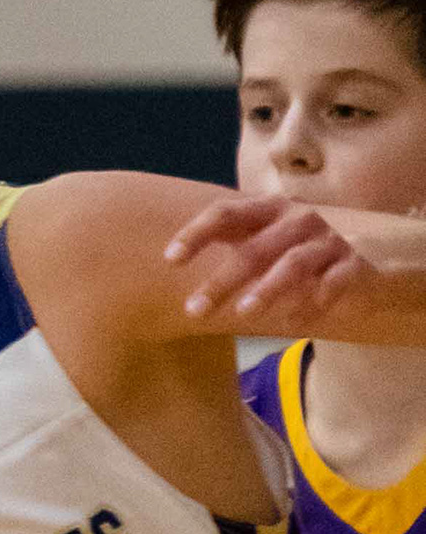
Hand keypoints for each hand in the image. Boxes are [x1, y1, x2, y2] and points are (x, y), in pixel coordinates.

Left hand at [164, 191, 366, 328]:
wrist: (366, 261)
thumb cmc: (295, 254)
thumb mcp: (261, 245)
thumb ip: (226, 247)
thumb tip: (166, 266)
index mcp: (269, 211)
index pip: (227, 213)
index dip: (197, 233)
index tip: (170, 259)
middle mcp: (299, 220)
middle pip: (255, 249)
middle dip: (223, 280)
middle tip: (194, 311)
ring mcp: (328, 241)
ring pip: (294, 263)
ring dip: (268, 288)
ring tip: (244, 312)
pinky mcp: (354, 265)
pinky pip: (334, 283)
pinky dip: (314, 302)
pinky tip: (295, 322)